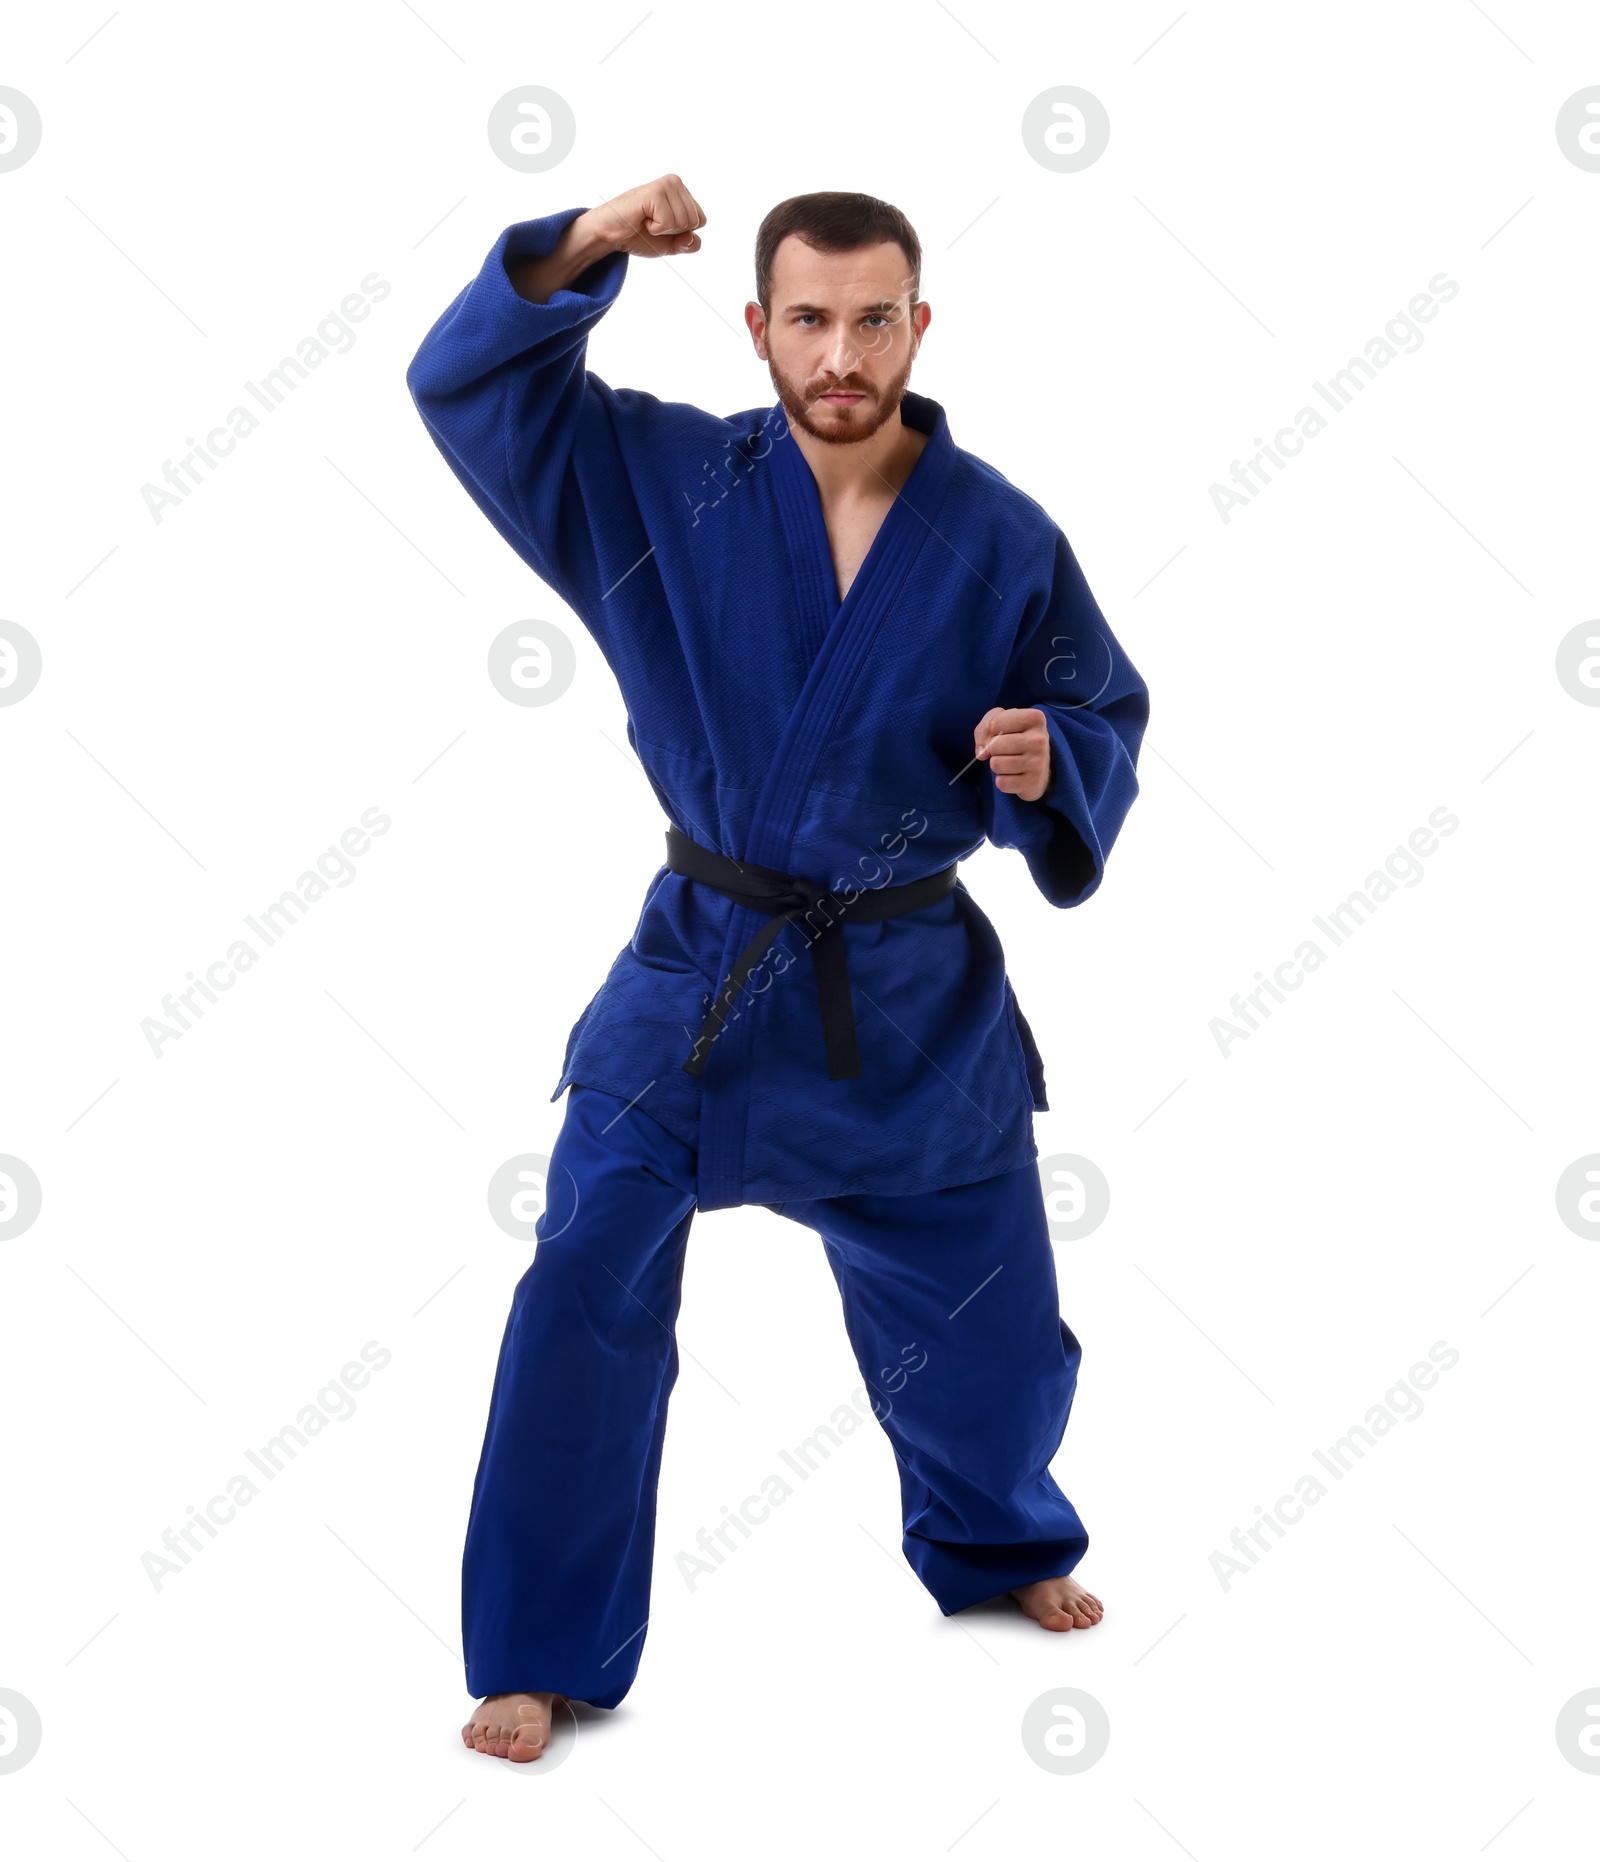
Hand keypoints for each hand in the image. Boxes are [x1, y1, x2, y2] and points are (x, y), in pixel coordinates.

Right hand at [583, 174, 704, 258]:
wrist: (611, 234)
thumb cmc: (639, 235)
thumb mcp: (672, 244)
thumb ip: (690, 243)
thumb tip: (691, 236)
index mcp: (682, 192)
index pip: (702, 220)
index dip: (683, 233)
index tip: (663, 226)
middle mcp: (675, 183)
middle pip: (695, 221)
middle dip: (674, 232)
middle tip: (653, 223)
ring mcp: (666, 185)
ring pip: (684, 221)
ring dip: (663, 229)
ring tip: (647, 220)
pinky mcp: (655, 191)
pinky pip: (668, 222)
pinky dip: (655, 228)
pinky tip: (642, 218)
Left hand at [974, 706, 1050, 801]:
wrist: (1038, 764)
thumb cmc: (1016, 737)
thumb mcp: (1000, 722)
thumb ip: (985, 728)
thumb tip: (982, 753)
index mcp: (1035, 718)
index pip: (994, 724)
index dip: (991, 730)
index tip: (1003, 733)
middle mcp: (1040, 739)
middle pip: (994, 745)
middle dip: (993, 749)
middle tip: (1007, 750)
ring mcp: (1039, 762)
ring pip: (996, 764)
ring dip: (997, 765)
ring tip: (1010, 762)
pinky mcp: (1034, 782)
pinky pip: (1002, 783)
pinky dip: (1002, 780)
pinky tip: (1014, 775)